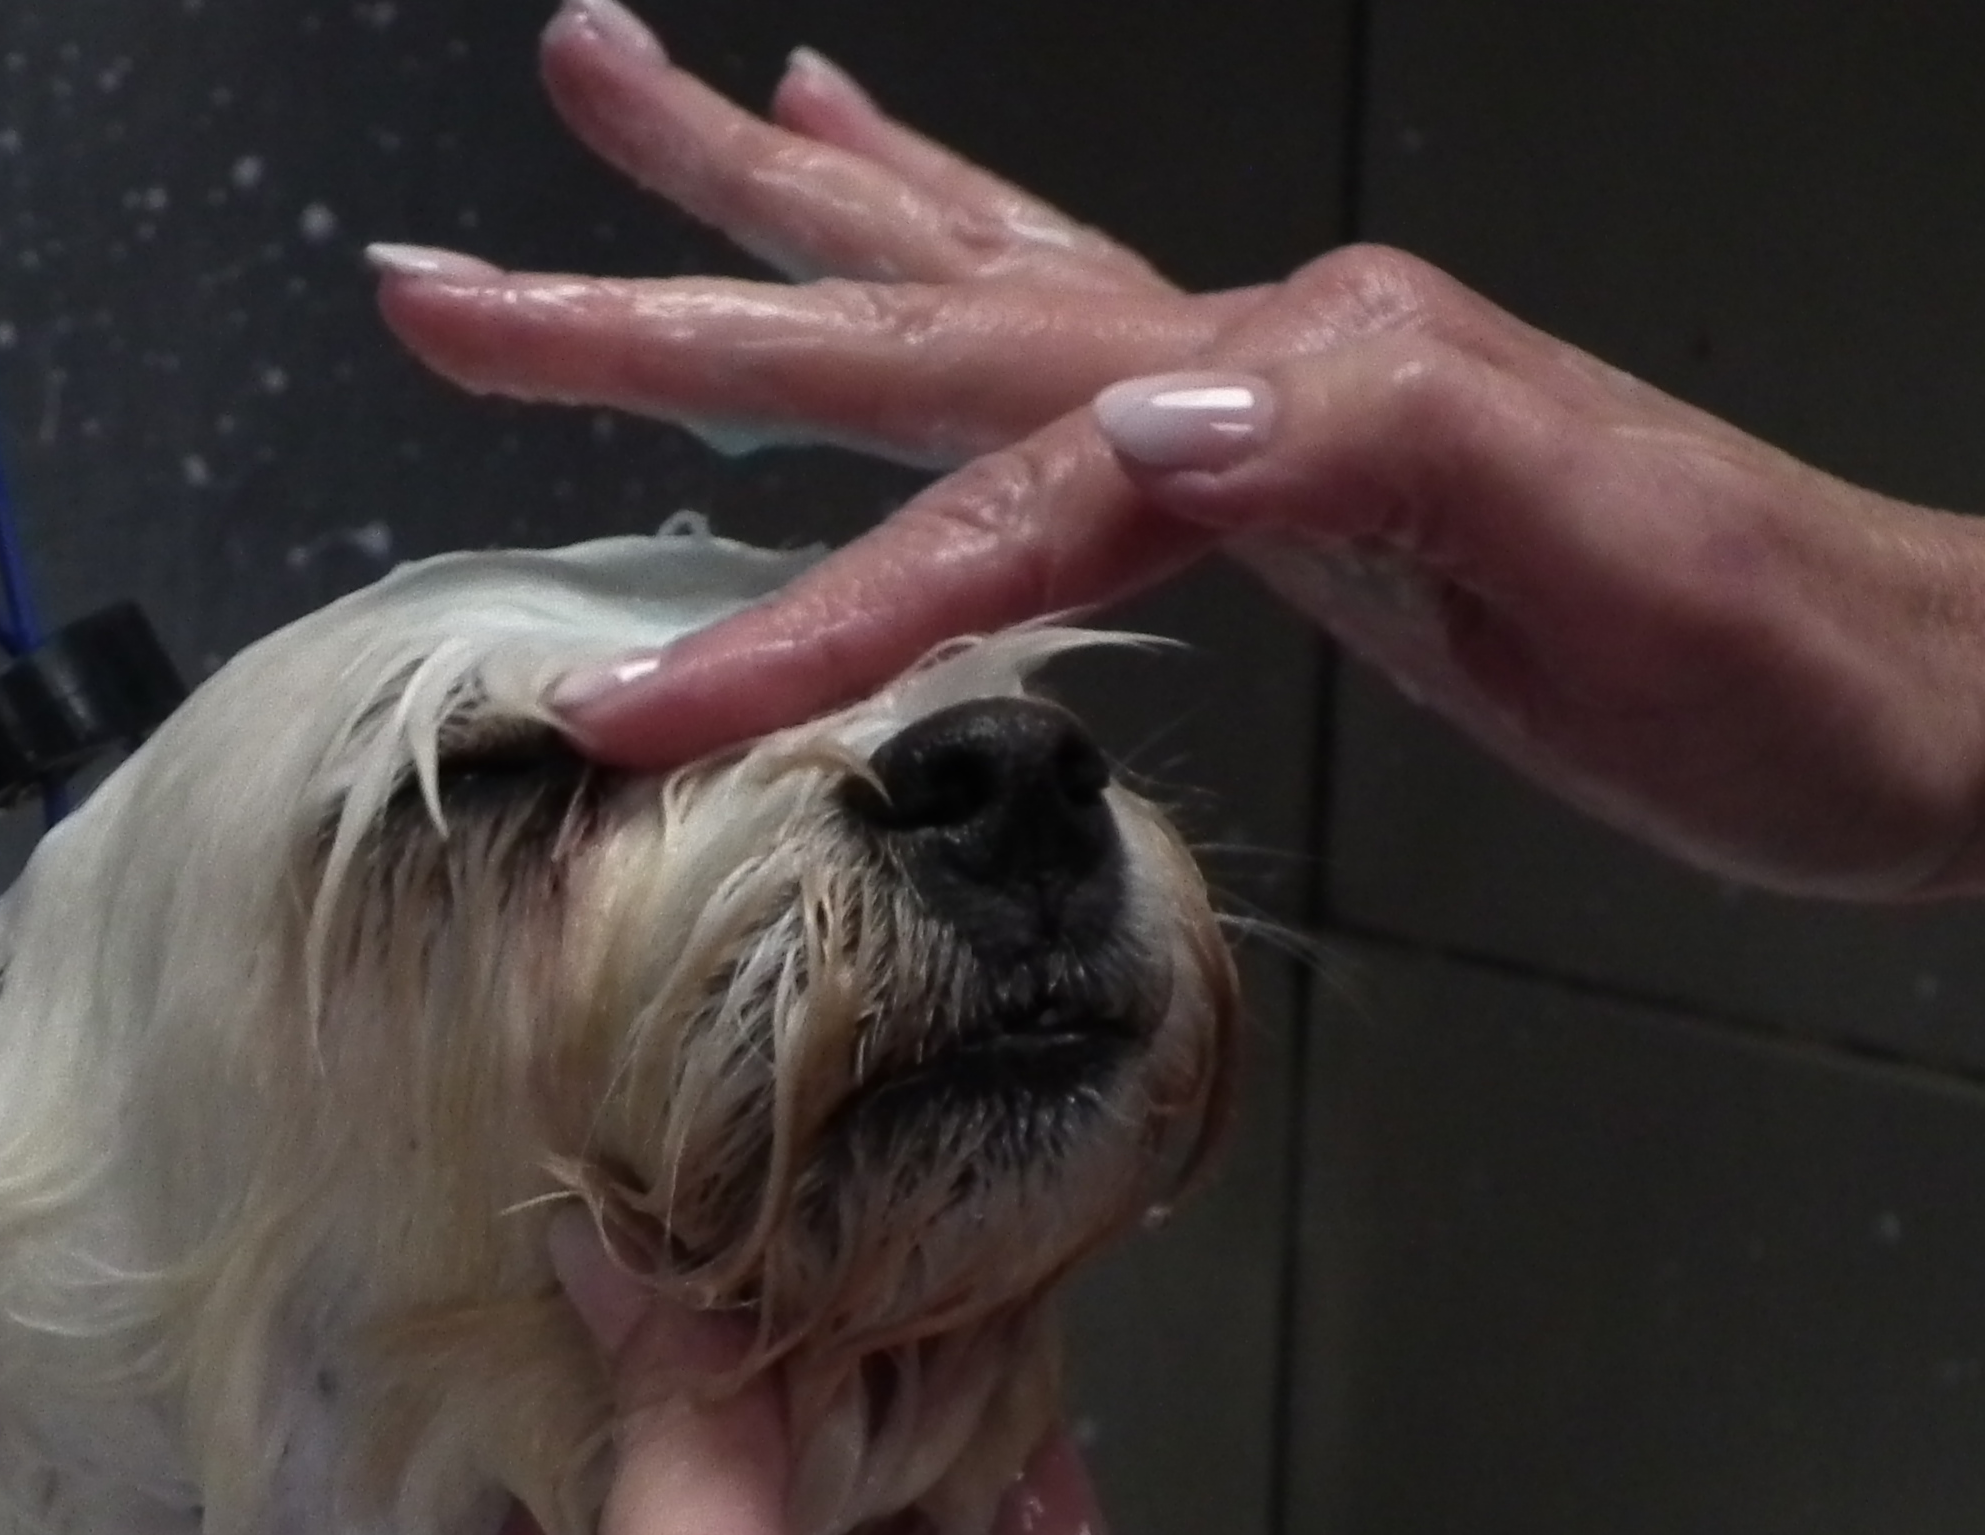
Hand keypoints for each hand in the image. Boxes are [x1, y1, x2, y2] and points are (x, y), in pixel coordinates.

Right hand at [377, 0, 1984, 899]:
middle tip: (441, 276)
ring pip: (949, 259)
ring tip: (609, 78)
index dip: (802, 610)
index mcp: (1294, 382)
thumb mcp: (1610, 554)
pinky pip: (1052, 293)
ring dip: (761, 185)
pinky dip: (928, 206)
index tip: (634, 713)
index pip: (992, 494)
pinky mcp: (1266, 426)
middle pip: (896, 314)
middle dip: (654, 299)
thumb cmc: (1785, 660)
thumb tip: (1137, 414)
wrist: (1923, 688)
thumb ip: (1376, 443)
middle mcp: (1247, 344)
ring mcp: (1249, 372)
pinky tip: (857, 134)